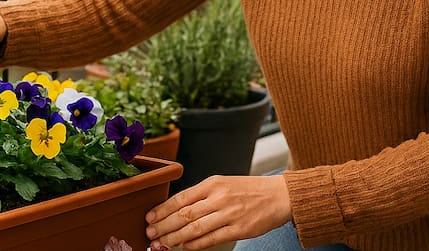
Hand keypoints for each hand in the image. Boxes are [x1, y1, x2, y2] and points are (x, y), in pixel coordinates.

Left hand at [145, 175, 290, 249]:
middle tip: (150, 234)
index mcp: (212, 183)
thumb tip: (176, 209)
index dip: (162, 210)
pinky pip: (212, 239)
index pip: (180, 197)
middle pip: (184, 214)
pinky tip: (185, 247)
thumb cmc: (247, 190)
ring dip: (175, 237)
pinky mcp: (240, 229)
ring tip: (163, 243)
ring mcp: (229, 214)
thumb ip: (201, 195)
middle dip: (164, 226)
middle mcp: (219, 197)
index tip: (149, 218)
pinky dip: (196, 244)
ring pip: (195, 228)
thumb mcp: (222, 183)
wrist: (278, 195)